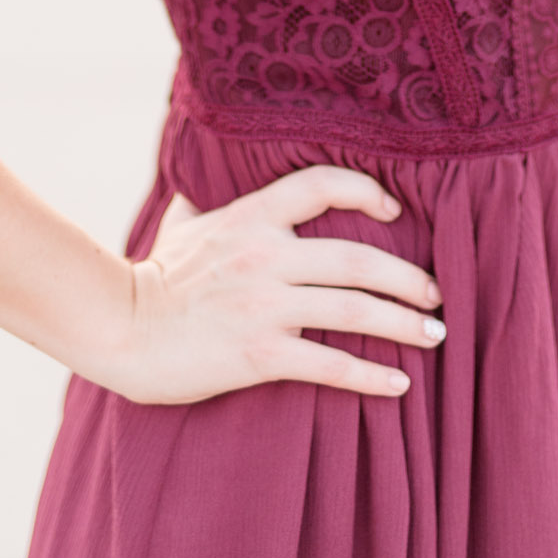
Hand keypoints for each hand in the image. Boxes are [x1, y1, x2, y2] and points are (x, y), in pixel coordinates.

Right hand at [90, 165, 444, 404]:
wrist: (121, 330)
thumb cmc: (154, 278)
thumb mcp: (184, 224)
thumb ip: (206, 201)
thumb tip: (203, 174)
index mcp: (251, 216)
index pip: (322, 184)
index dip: (366, 190)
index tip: (394, 210)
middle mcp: (265, 255)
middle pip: (358, 257)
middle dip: (407, 277)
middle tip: (436, 292)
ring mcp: (263, 305)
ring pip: (354, 309)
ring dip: (404, 323)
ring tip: (434, 334)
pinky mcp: (259, 354)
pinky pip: (330, 363)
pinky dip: (372, 375)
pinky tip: (399, 384)